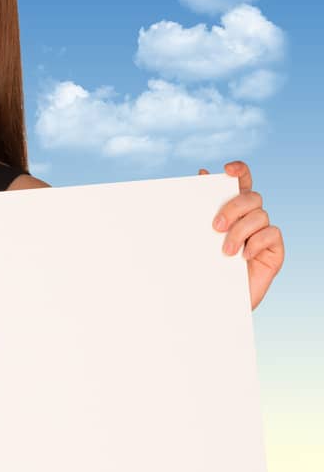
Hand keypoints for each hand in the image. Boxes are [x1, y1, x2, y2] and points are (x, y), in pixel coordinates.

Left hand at [199, 160, 283, 310]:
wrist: (213, 303)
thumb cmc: (202, 269)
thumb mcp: (196, 240)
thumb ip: (199, 211)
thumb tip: (200, 174)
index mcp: (232, 211)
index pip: (241, 183)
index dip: (239, 171)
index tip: (227, 169)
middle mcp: (250, 219)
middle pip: (252, 197)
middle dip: (233, 207)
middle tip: (215, 227)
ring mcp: (264, 234)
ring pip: (260, 215)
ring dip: (240, 231)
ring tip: (225, 251)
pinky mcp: (274, 251)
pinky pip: (272, 234)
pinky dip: (256, 242)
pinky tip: (243, 256)